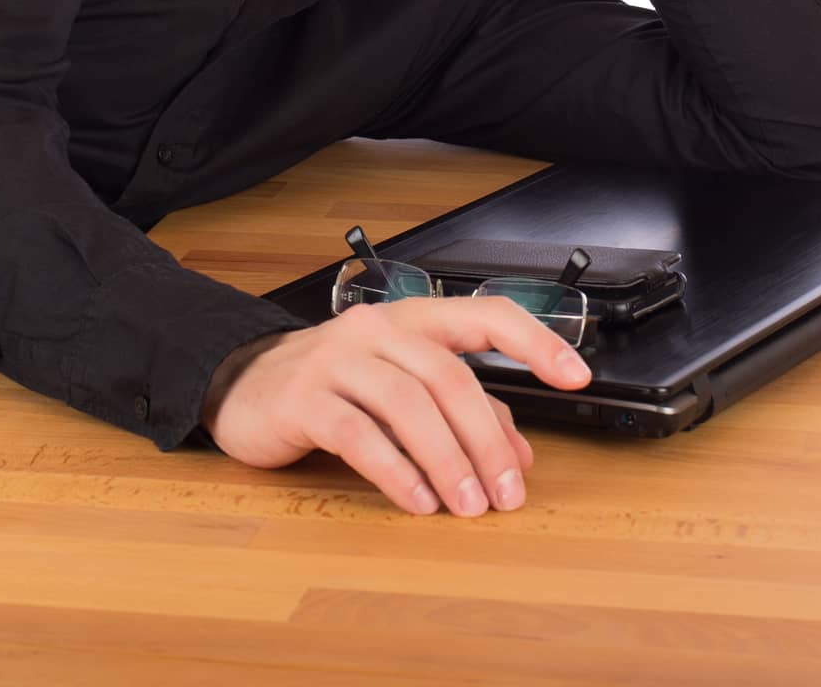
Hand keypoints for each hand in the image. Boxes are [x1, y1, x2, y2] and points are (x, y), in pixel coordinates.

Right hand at [200, 297, 592, 516]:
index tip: (577, 375)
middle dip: (486, 439)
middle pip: (448, 376)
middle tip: (508, 492)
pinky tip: (419, 501)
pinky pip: (359, 435)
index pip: (484, 314)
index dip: (535, 341)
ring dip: (448, 460)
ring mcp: (336, 359)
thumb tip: (519, 454)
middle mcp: (376, 330)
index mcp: (411, 320)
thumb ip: (462, 412)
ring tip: (468, 506)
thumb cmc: (333, 386)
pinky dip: (396, 472)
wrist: (243, 385)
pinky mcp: (303, 399)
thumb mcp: (401, 389)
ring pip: (408, 404)